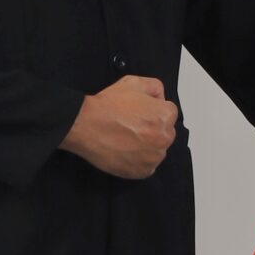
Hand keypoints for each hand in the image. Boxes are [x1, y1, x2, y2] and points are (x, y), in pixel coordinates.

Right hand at [61, 75, 178, 178]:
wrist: (86, 125)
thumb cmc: (107, 106)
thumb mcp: (133, 82)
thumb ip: (155, 87)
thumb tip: (161, 98)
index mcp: (165, 116)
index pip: (169, 113)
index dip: (153, 110)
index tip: (139, 113)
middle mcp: (164, 138)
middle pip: (165, 133)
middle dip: (153, 129)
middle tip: (131, 126)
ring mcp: (153, 157)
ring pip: (156, 150)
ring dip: (146, 146)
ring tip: (126, 138)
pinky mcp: (142, 171)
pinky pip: (147, 166)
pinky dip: (139, 161)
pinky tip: (125, 150)